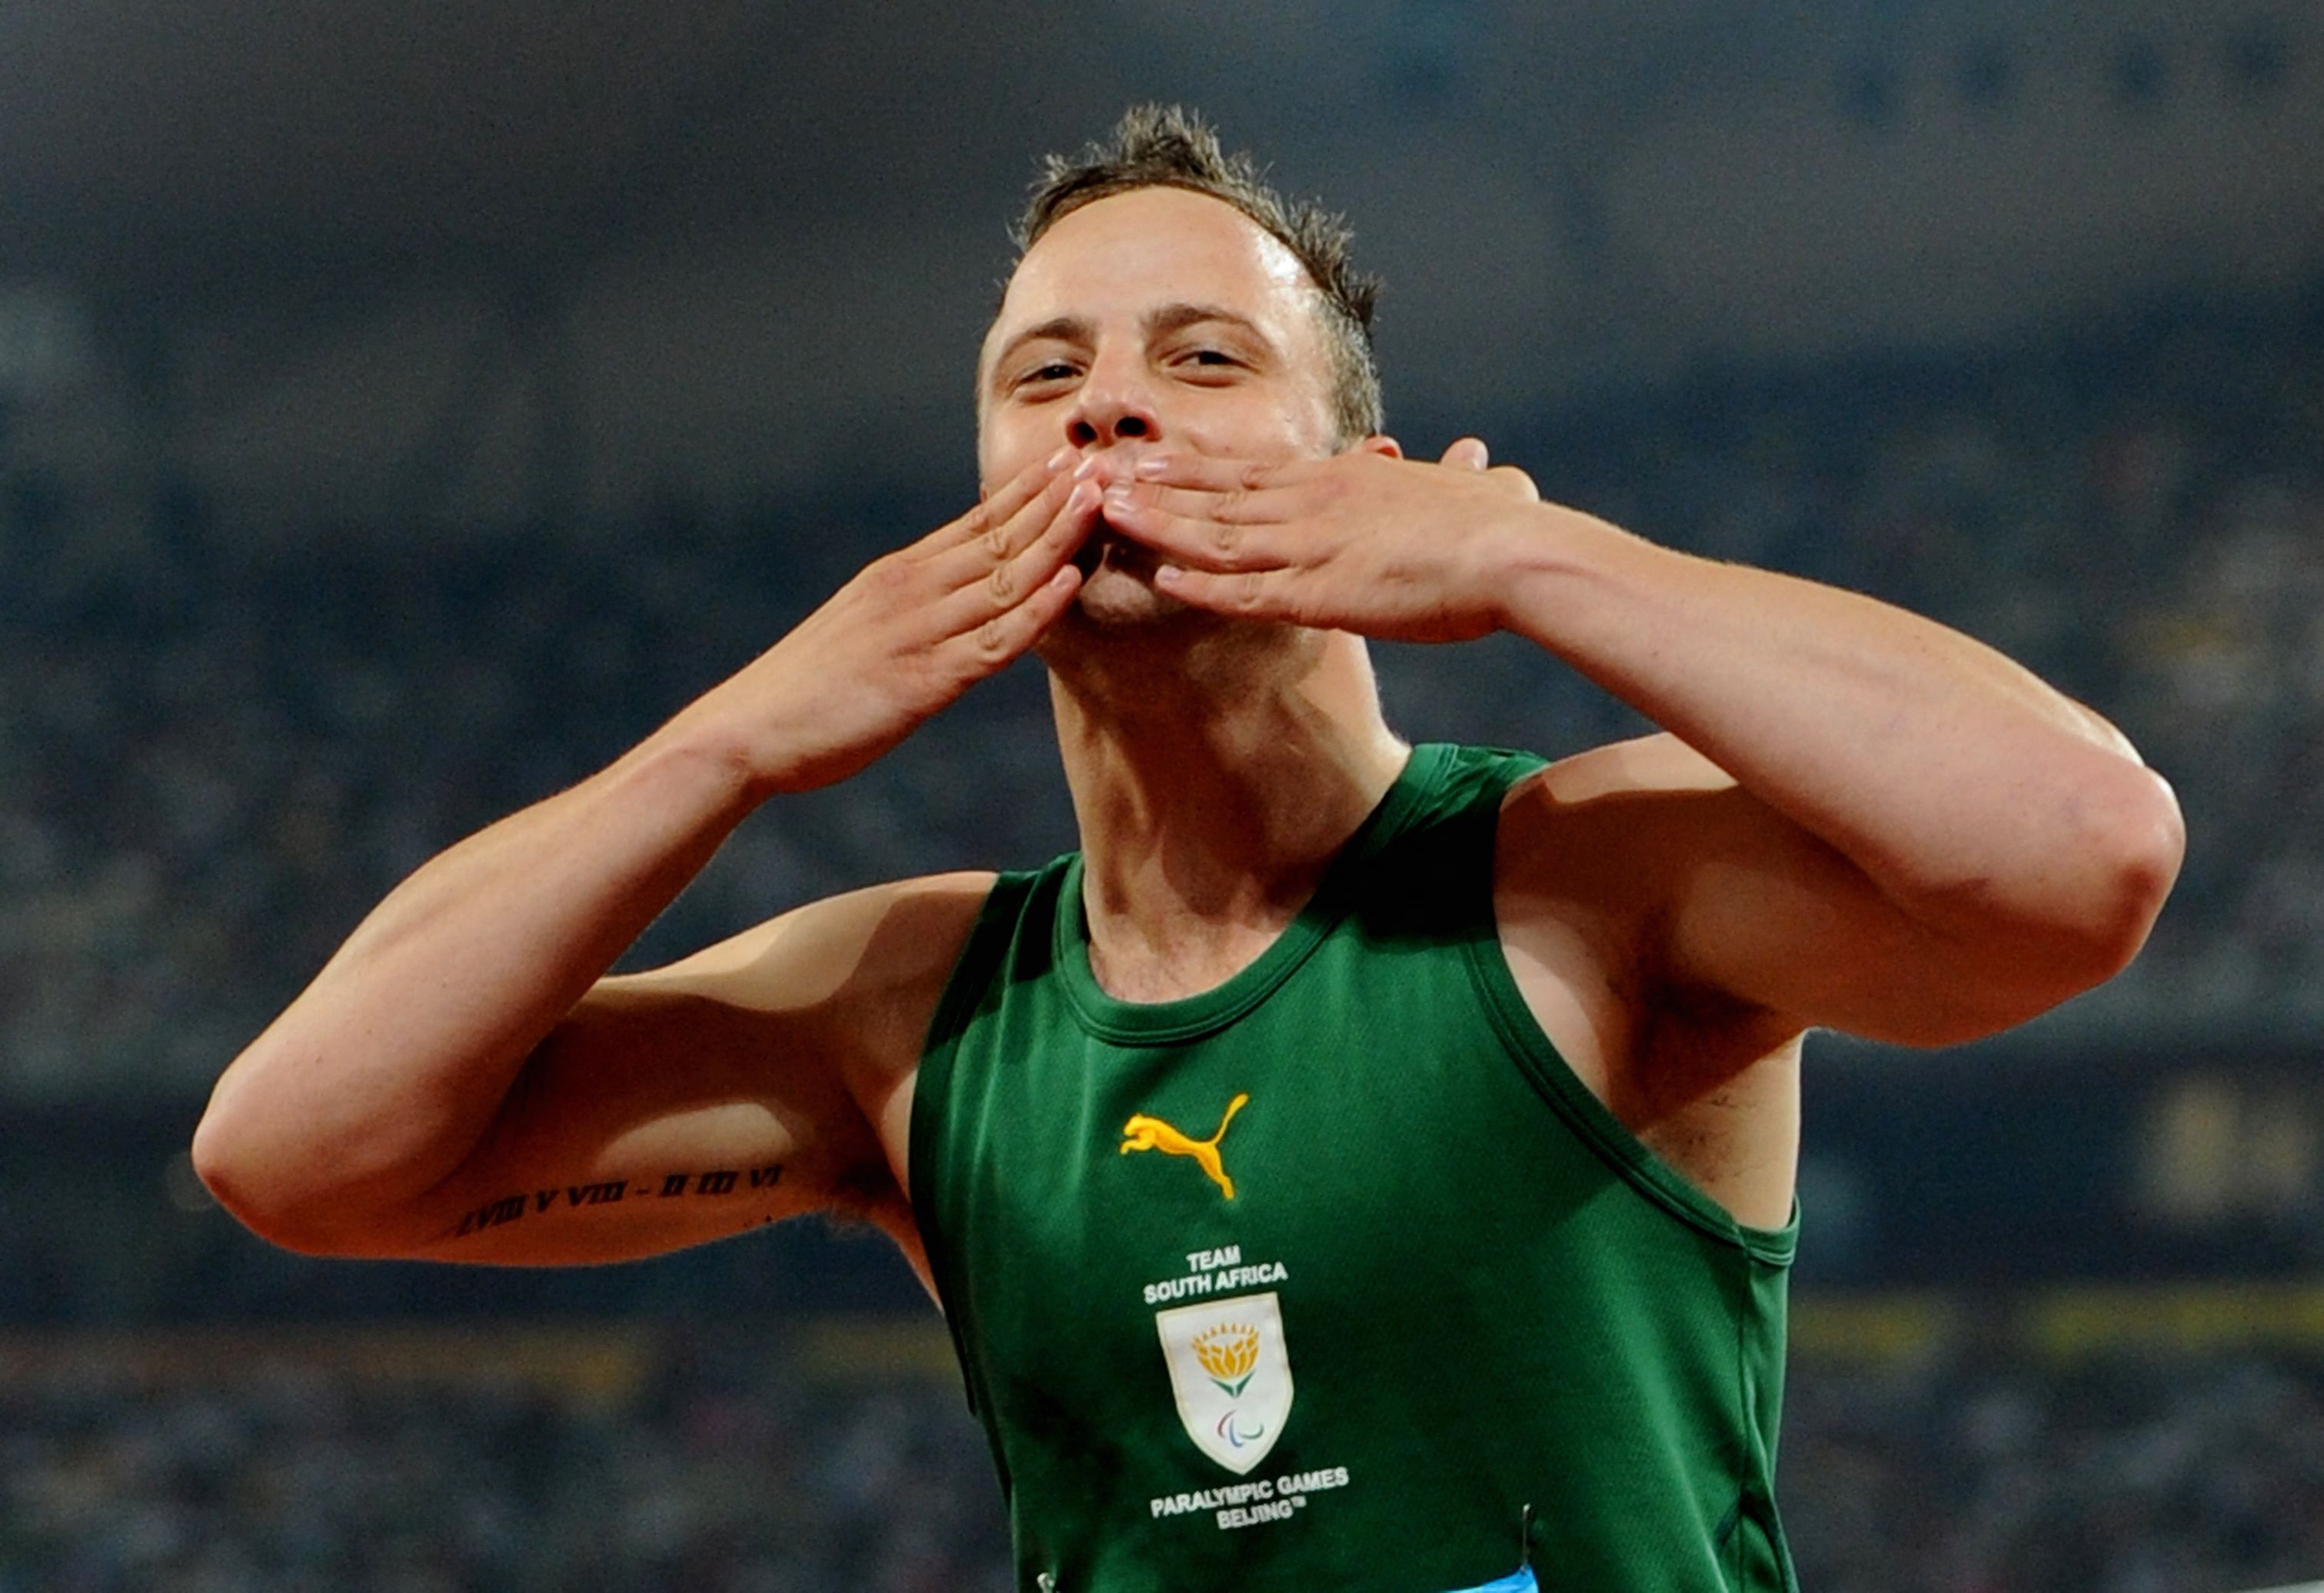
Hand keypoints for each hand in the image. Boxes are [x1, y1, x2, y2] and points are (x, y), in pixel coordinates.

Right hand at [686, 451, 1100, 791]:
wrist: (745, 732)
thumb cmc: (801, 694)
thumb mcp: (858, 633)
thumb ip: (906, 613)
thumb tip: (949, 603)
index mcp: (895, 577)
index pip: (974, 525)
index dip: (1026, 494)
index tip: (1066, 463)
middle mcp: (910, 592)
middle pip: (998, 539)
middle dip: (1054, 501)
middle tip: (1102, 464)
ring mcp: (918, 634)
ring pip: (1005, 579)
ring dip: (1057, 539)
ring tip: (1100, 503)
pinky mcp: (922, 681)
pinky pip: (993, 642)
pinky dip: (1036, 610)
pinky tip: (1070, 583)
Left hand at [1096, 437, 1542, 642]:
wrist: (1513, 554)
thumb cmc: (1503, 527)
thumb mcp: (1478, 490)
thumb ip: (1466, 478)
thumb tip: (1480, 459)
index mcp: (1343, 478)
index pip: (1252, 468)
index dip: (1194, 466)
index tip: (1149, 457)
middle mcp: (1314, 503)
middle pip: (1216, 494)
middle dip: (1153, 487)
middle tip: (1097, 478)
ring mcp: (1312, 547)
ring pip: (1216, 536)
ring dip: (1158, 527)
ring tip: (1106, 515)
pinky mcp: (1320, 593)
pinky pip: (1245, 592)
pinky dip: (1200, 588)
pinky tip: (1160, 582)